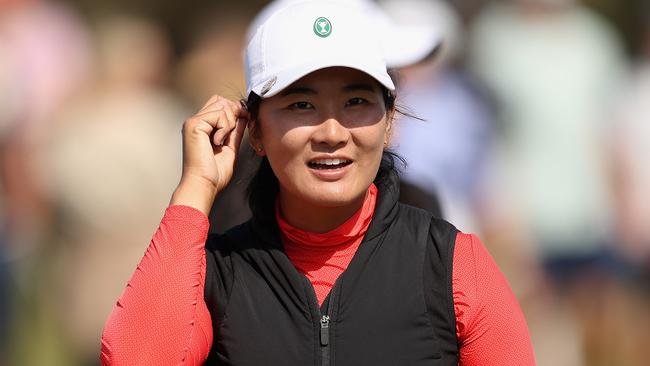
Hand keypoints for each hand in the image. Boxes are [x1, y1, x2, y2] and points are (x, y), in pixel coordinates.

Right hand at [171, 95, 247, 214]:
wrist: (204, 185)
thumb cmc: (214, 173)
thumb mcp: (230, 148)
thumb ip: (235, 131)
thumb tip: (243, 115)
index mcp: (202, 127)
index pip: (219, 104)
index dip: (233, 110)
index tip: (243, 121)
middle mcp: (195, 122)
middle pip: (220, 100)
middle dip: (234, 113)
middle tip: (232, 134)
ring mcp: (193, 122)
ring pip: (221, 105)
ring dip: (229, 122)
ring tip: (222, 141)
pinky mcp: (194, 124)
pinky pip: (219, 114)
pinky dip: (225, 128)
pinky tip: (217, 143)